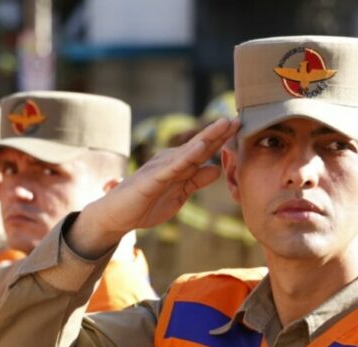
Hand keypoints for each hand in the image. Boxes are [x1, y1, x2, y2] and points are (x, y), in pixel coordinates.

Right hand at [70, 118, 239, 256]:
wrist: (116, 216)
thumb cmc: (145, 205)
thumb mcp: (179, 195)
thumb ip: (196, 181)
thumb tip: (216, 169)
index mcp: (178, 165)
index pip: (204, 149)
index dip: (222, 138)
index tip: (241, 126)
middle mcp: (170, 161)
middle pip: (199, 144)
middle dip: (219, 131)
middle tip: (240, 117)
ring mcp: (161, 168)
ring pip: (189, 150)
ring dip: (207, 137)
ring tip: (225, 124)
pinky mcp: (151, 178)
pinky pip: (172, 166)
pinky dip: (187, 156)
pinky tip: (200, 147)